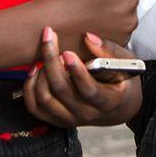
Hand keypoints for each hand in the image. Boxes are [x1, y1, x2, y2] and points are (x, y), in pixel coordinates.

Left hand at [23, 28, 142, 127]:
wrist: (120, 107)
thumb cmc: (123, 81)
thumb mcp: (125, 64)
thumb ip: (108, 50)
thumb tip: (87, 37)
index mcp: (109, 101)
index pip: (89, 90)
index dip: (77, 72)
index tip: (67, 52)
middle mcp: (87, 114)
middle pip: (61, 91)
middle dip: (51, 61)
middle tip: (49, 37)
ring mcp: (71, 119)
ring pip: (45, 100)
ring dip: (40, 74)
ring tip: (43, 54)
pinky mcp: (58, 119)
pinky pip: (35, 108)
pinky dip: (30, 88)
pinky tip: (35, 70)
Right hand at [35, 0, 150, 49]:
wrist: (41, 28)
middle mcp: (130, 21)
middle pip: (126, 3)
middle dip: (112, 0)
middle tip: (86, 1)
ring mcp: (120, 38)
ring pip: (120, 18)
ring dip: (108, 15)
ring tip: (84, 15)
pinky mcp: (109, 51)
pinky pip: (112, 34)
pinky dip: (103, 31)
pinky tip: (85, 28)